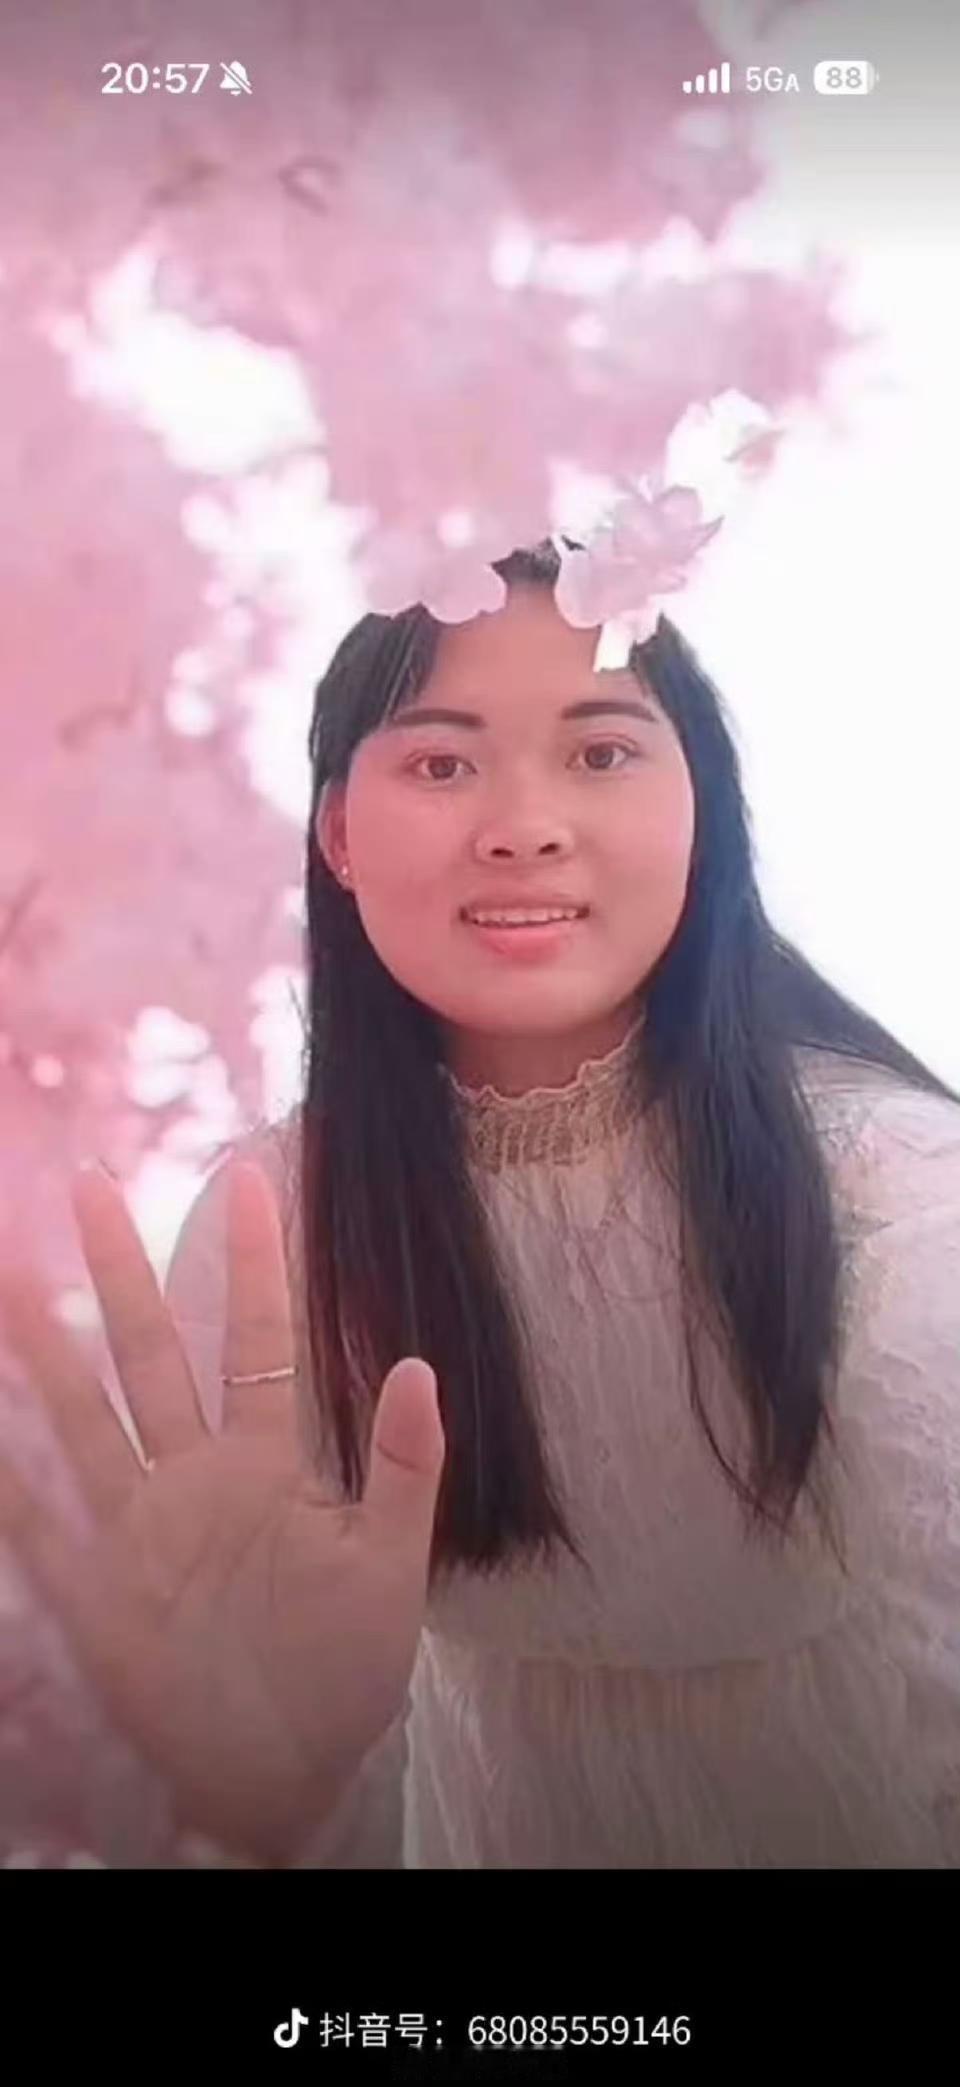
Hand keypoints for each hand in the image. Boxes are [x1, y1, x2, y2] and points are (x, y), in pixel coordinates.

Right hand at [0, 1163, 443, 1862]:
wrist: (286, 1778)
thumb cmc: (343, 1675)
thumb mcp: (391, 1570)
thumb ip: (406, 1468)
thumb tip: (420, 1362)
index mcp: (266, 1463)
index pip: (253, 1339)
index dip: (250, 1262)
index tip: (247, 1176)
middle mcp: (192, 1478)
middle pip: (148, 1352)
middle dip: (120, 1268)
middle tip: (90, 1183)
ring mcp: (138, 1529)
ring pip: (84, 1413)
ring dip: (46, 1347)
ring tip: (14, 1273)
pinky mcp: (97, 1591)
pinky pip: (41, 1523)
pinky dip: (9, 1478)